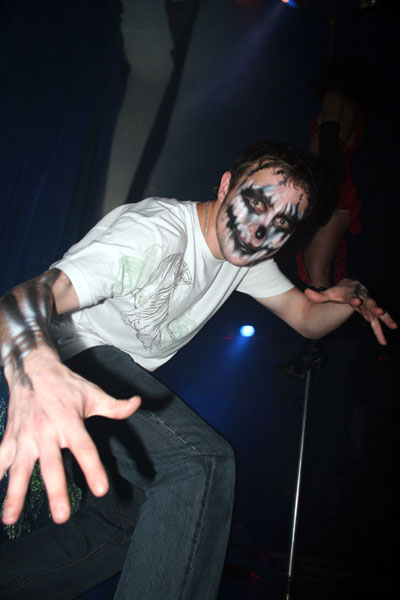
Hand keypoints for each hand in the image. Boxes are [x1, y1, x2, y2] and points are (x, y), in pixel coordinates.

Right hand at [0, 350, 140, 524]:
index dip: (93, 468)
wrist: (32, 368)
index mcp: (69, 421)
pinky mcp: (10, 437)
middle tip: (61, 517)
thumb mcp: (92, 393)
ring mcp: (24, 436)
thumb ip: (115, 406)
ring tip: (10, 519)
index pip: (85, 448)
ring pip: (18, 468)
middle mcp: (46, 431)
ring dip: (14, 494)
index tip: (101, 490)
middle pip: (51, 465)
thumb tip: (137, 403)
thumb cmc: (65, 384)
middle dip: (56, 491)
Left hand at [304, 278, 397, 344]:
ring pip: (377, 312)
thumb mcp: (328, 294)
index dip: (354, 298)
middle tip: (379, 311)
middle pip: (369, 302)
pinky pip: (376, 322)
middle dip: (374, 306)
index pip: (352, 296)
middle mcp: (362, 298)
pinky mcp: (371, 313)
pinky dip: (380, 330)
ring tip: (393, 326)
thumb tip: (306, 293)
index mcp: (350, 293)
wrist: (351, 286)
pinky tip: (383, 341)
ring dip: (384, 319)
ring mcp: (368, 305)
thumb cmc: (339, 292)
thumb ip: (318, 296)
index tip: (356, 301)